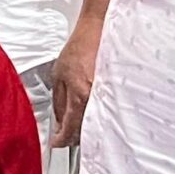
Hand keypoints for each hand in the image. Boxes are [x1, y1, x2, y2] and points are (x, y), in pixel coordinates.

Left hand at [49, 24, 103, 148]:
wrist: (100, 30)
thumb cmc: (81, 47)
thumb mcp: (58, 74)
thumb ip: (58, 101)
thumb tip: (58, 120)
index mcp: (80, 95)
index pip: (69, 128)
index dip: (61, 139)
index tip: (56, 143)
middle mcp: (96, 98)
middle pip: (85, 130)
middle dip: (73, 137)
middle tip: (65, 136)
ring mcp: (109, 95)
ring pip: (97, 123)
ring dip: (86, 129)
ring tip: (77, 125)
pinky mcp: (118, 92)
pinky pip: (108, 112)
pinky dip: (99, 117)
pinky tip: (93, 115)